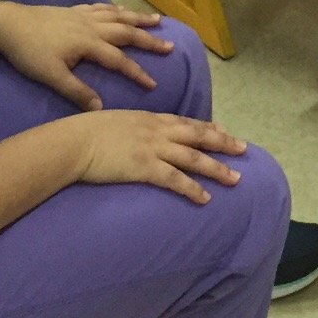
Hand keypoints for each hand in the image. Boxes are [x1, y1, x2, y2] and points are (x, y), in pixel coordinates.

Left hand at [0, 1, 174, 108]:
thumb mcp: (51, 76)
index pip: (119, 60)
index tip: (154, 84)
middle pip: (126, 32)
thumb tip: (100, 108)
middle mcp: (91, 26)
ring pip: (118, 15)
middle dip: (149, 40)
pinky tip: (123, 10)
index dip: (137, 72)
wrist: (8, 24)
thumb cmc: (28, 52)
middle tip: (169, 46)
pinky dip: (117, 9)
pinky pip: (102, 7)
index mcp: (88, 44)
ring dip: (138, 18)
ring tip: (158, 20)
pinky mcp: (74, 10)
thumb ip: (77, 91)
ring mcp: (84, 15)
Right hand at [72, 111, 247, 204]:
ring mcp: (153, 149)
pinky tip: (206, 198)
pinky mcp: (145, 168)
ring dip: (217, 168)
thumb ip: (133, 127)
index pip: (186, 121)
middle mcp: (157, 131)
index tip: (224, 130)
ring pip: (194, 158)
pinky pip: (175, 180)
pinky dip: (193, 189)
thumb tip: (135, 134)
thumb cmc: (87, 132)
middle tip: (243, 149)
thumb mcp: (117, 122)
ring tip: (236, 179)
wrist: (73, 142)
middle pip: (199, 135)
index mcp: (150, 119)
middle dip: (223, 142)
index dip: (208, 126)